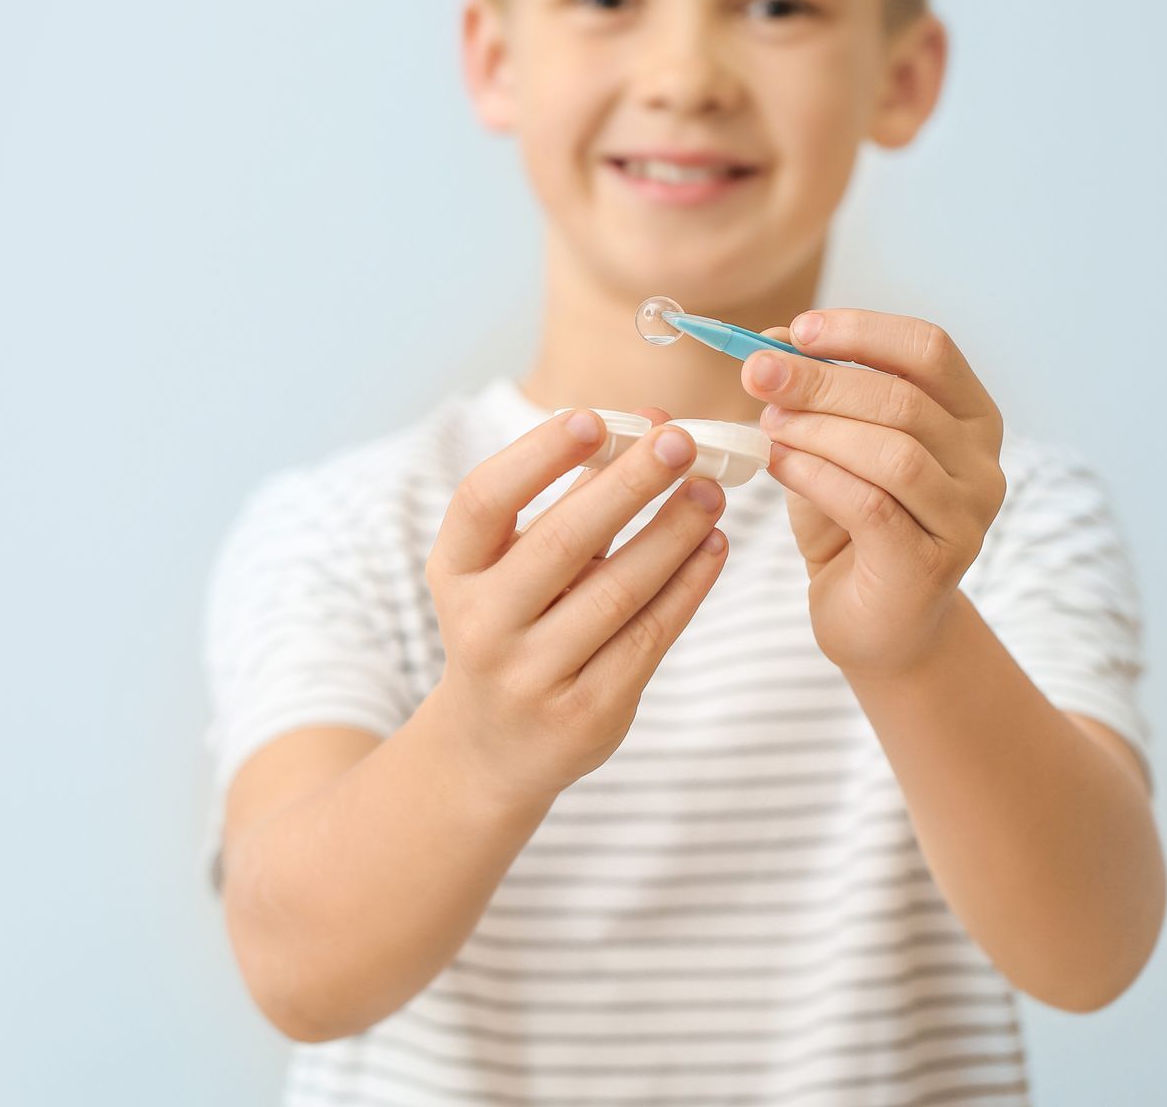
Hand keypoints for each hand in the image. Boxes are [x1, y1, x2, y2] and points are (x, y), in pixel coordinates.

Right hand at [424, 406, 728, 807]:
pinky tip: (713, 547)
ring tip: (713, 492)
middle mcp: (482, 625)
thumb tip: (648, 425)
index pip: (484, 501)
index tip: (594, 416)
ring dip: (674, 532)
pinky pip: (649, 637)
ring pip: (618, 590)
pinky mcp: (587, 713)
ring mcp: (532, 676)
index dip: (538, 455)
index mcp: (454, 573)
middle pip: (563, 541)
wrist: (493, 749)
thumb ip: (570, 501)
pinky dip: (688, 586)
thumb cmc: (514, 626)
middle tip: (683, 441)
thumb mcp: (511, 569)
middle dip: (630, 484)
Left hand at [744, 310, 1006, 682]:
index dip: (862, 331)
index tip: (797, 330)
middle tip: (758, 373)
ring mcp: (965, 518)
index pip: (929, 350)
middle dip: (821, 380)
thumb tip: (769, 341)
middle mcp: (983, 464)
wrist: (875, 624)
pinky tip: (778, 465)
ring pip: (893, 452)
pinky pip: (871, 504)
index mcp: (970, 417)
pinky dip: (817, 475)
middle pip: (904, 399)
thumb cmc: (853, 526)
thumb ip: (814, 396)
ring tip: (768, 426)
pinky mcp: (932, 564)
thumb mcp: (832, 447)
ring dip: (818, 430)